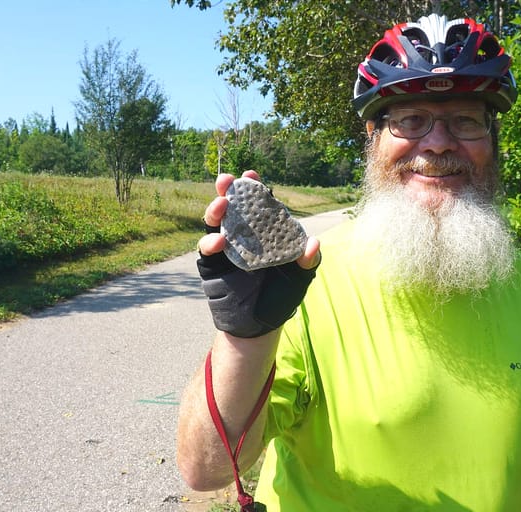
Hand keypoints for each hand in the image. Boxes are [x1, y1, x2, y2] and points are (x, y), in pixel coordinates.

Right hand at [198, 171, 320, 337]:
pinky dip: (210, 241)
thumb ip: (307, 261)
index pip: (259, 204)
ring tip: (221, 204)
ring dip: (215, 210)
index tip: (251, 175)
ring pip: (215, 222)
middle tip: (227, 181)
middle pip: (233, 206)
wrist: (259, 326)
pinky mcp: (211, 264)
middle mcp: (243, 234)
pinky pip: (207, 249)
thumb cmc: (281, 297)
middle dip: (228, 190)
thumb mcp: (300, 279)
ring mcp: (225, 248)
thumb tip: (313, 243)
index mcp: (265, 231)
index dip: (254, 188)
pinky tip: (219, 240)